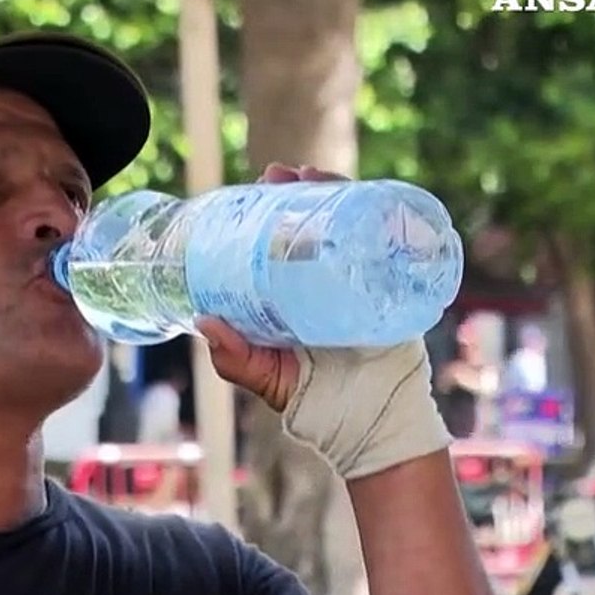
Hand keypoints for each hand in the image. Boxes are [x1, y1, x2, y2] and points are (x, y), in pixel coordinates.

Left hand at [196, 163, 452, 479]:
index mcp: (291, 291)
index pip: (279, 238)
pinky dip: (378, 213)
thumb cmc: (311, 397)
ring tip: (312, 175)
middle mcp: (324, 279)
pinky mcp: (390, 287)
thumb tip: (204, 319)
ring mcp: (359, 279)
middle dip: (297, 190)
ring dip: (333, 190)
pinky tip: (363, 195)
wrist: (365, 420)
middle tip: (278, 174)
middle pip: (313, 221)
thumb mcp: (262, 374)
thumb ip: (233, 356)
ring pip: (348, 222)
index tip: (255, 188)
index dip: (268, 210)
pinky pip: (386, 243)